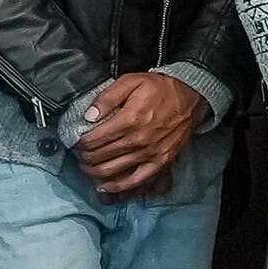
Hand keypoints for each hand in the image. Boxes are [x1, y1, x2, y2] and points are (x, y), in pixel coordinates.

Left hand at [72, 72, 204, 196]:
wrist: (190, 97)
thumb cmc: (159, 88)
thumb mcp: (131, 81)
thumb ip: (107, 97)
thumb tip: (88, 116)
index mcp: (129, 120)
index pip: (94, 139)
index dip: (80, 143)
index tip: (76, 141)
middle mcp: (138, 140)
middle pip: (100, 156)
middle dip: (84, 157)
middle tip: (79, 154)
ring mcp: (149, 153)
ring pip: (112, 170)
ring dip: (94, 171)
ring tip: (87, 166)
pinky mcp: (160, 162)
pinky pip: (135, 180)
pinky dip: (117, 186)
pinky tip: (104, 187)